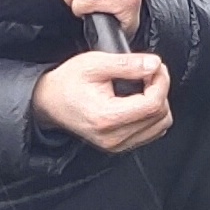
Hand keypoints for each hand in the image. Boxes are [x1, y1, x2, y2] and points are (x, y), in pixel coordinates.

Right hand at [33, 50, 173, 153]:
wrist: (48, 102)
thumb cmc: (67, 83)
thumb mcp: (93, 63)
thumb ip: (127, 64)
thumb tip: (154, 64)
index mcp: (107, 117)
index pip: (153, 104)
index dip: (161, 81)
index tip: (155, 66)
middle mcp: (113, 137)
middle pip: (160, 115)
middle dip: (161, 89)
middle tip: (149, 72)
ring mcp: (117, 145)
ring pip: (160, 125)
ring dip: (159, 102)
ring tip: (144, 86)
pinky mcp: (119, 146)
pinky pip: (152, 132)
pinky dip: (152, 114)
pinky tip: (139, 100)